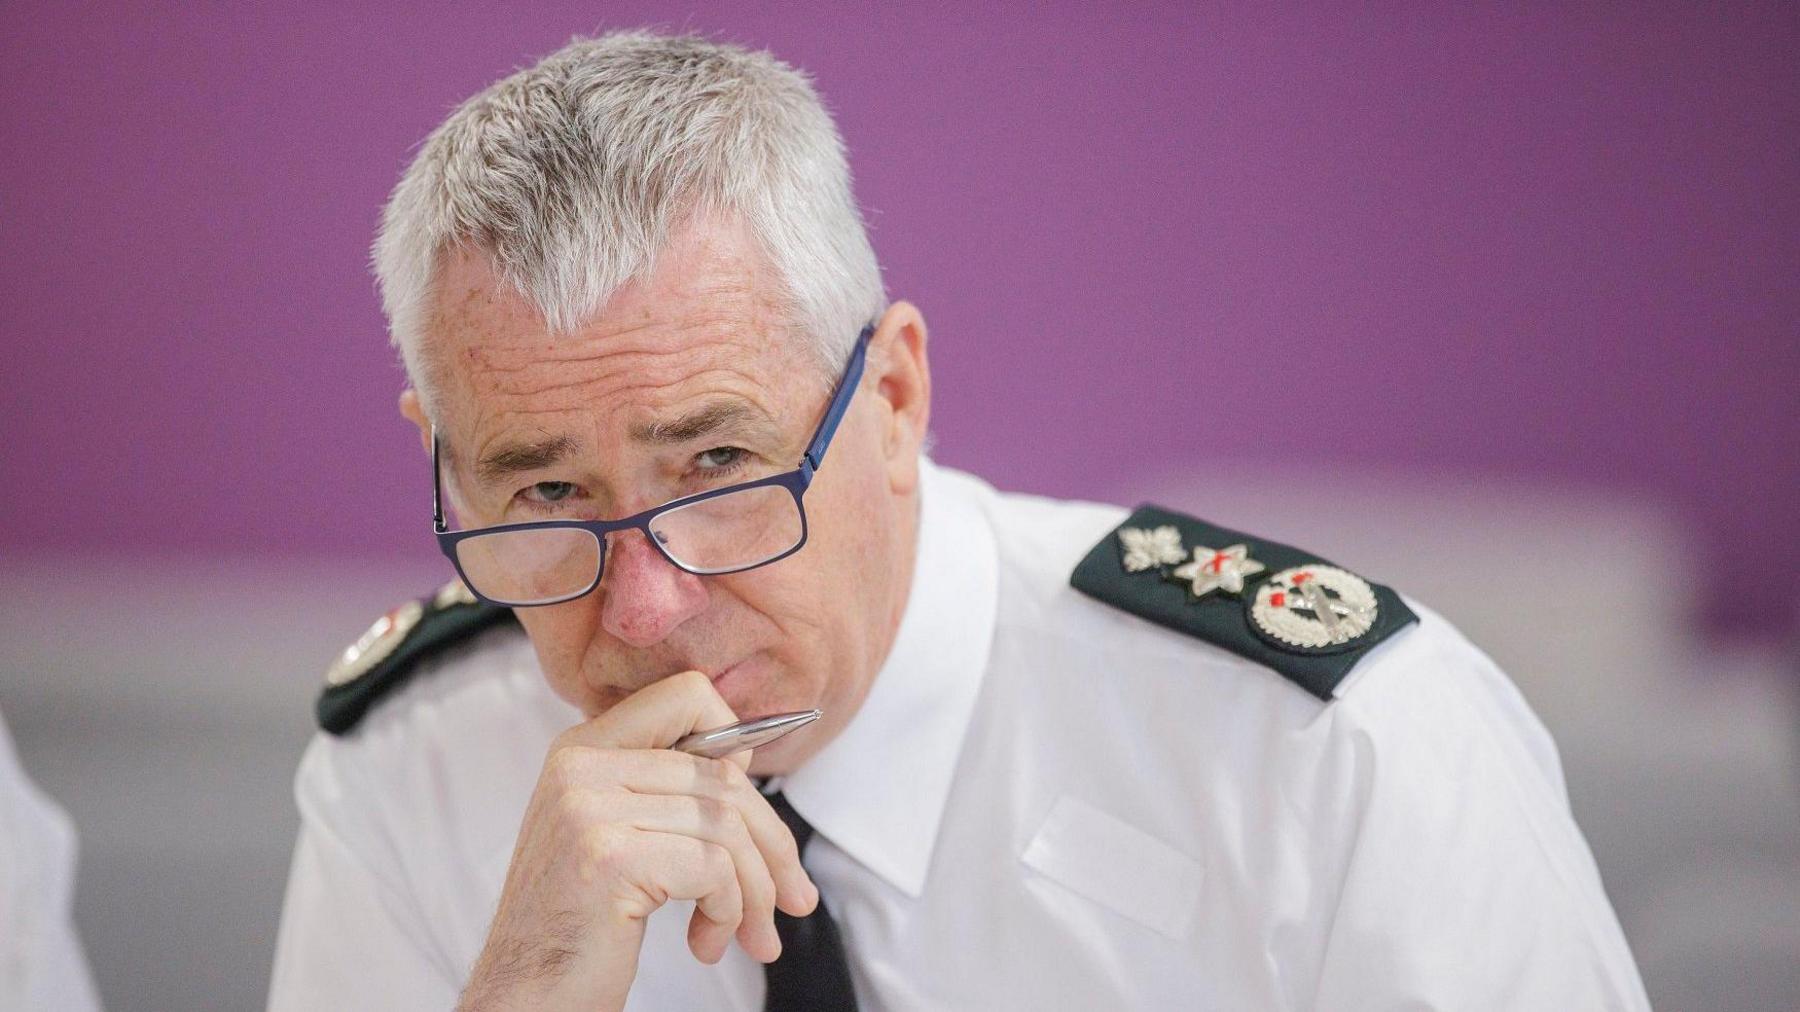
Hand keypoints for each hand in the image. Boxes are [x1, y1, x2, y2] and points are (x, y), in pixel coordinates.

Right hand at [457, 670, 820, 1011]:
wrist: (524, 997)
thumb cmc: (576, 927)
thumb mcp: (615, 838)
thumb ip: (665, 790)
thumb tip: (748, 753)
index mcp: (581, 749)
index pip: (688, 694)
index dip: (735, 741)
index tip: (749, 803)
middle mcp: (579, 765)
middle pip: (723, 774)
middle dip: (771, 844)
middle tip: (792, 898)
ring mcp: (588, 807)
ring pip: (726, 824)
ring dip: (753, 892)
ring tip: (746, 934)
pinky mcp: (607, 855)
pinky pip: (713, 867)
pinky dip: (728, 911)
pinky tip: (707, 942)